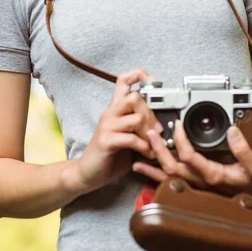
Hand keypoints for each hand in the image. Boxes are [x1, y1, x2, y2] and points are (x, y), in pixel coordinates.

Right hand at [69, 69, 162, 194]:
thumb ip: (140, 126)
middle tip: (156, 130)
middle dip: (151, 113)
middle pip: (135, 96)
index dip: (140, 76)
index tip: (154, 85)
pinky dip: (144, 147)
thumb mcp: (128, 136)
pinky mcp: (106, 141)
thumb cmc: (110, 155)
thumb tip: (164, 123)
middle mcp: (110, 113)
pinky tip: (147, 154)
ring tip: (153, 145)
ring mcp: (107, 126)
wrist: (87, 174)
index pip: (124, 80)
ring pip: (136, 117)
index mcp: (115, 108)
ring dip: (150, 133)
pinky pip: (131, 138)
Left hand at [132, 120, 251, 204]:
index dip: (180, 140)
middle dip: (159, 151)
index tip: (177, 124)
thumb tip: (232, 131)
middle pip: (173, 169)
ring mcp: (197, 186)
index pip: (190, 158)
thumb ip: (245, 150)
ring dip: (153, 167)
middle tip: (150, 132)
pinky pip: (172, 183)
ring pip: (169, 178)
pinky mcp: (195, 186)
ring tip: (137, 157)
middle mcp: (202, 184)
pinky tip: (144, 170)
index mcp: (215, 176)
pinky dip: (155, 177)